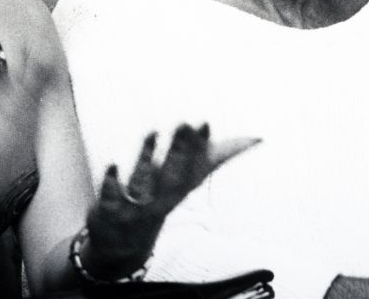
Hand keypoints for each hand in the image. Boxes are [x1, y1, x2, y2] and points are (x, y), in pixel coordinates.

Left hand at [82, 123, 259, 277]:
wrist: (127, 245)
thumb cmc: (164, 199)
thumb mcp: (192, 179)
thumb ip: (221, 155)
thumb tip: (258, 139)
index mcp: (183, 187)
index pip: (195, 166)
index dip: (199, 146)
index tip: (204, 123)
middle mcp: (162, 197)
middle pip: (173, 173)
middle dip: (179, 150)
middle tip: (185, 123)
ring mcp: (136, 205)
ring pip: (144, 182)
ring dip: (148, 158)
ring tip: (153, 131)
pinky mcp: (110, 209)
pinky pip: (111, 197)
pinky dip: (111, 183)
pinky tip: (112, 165)